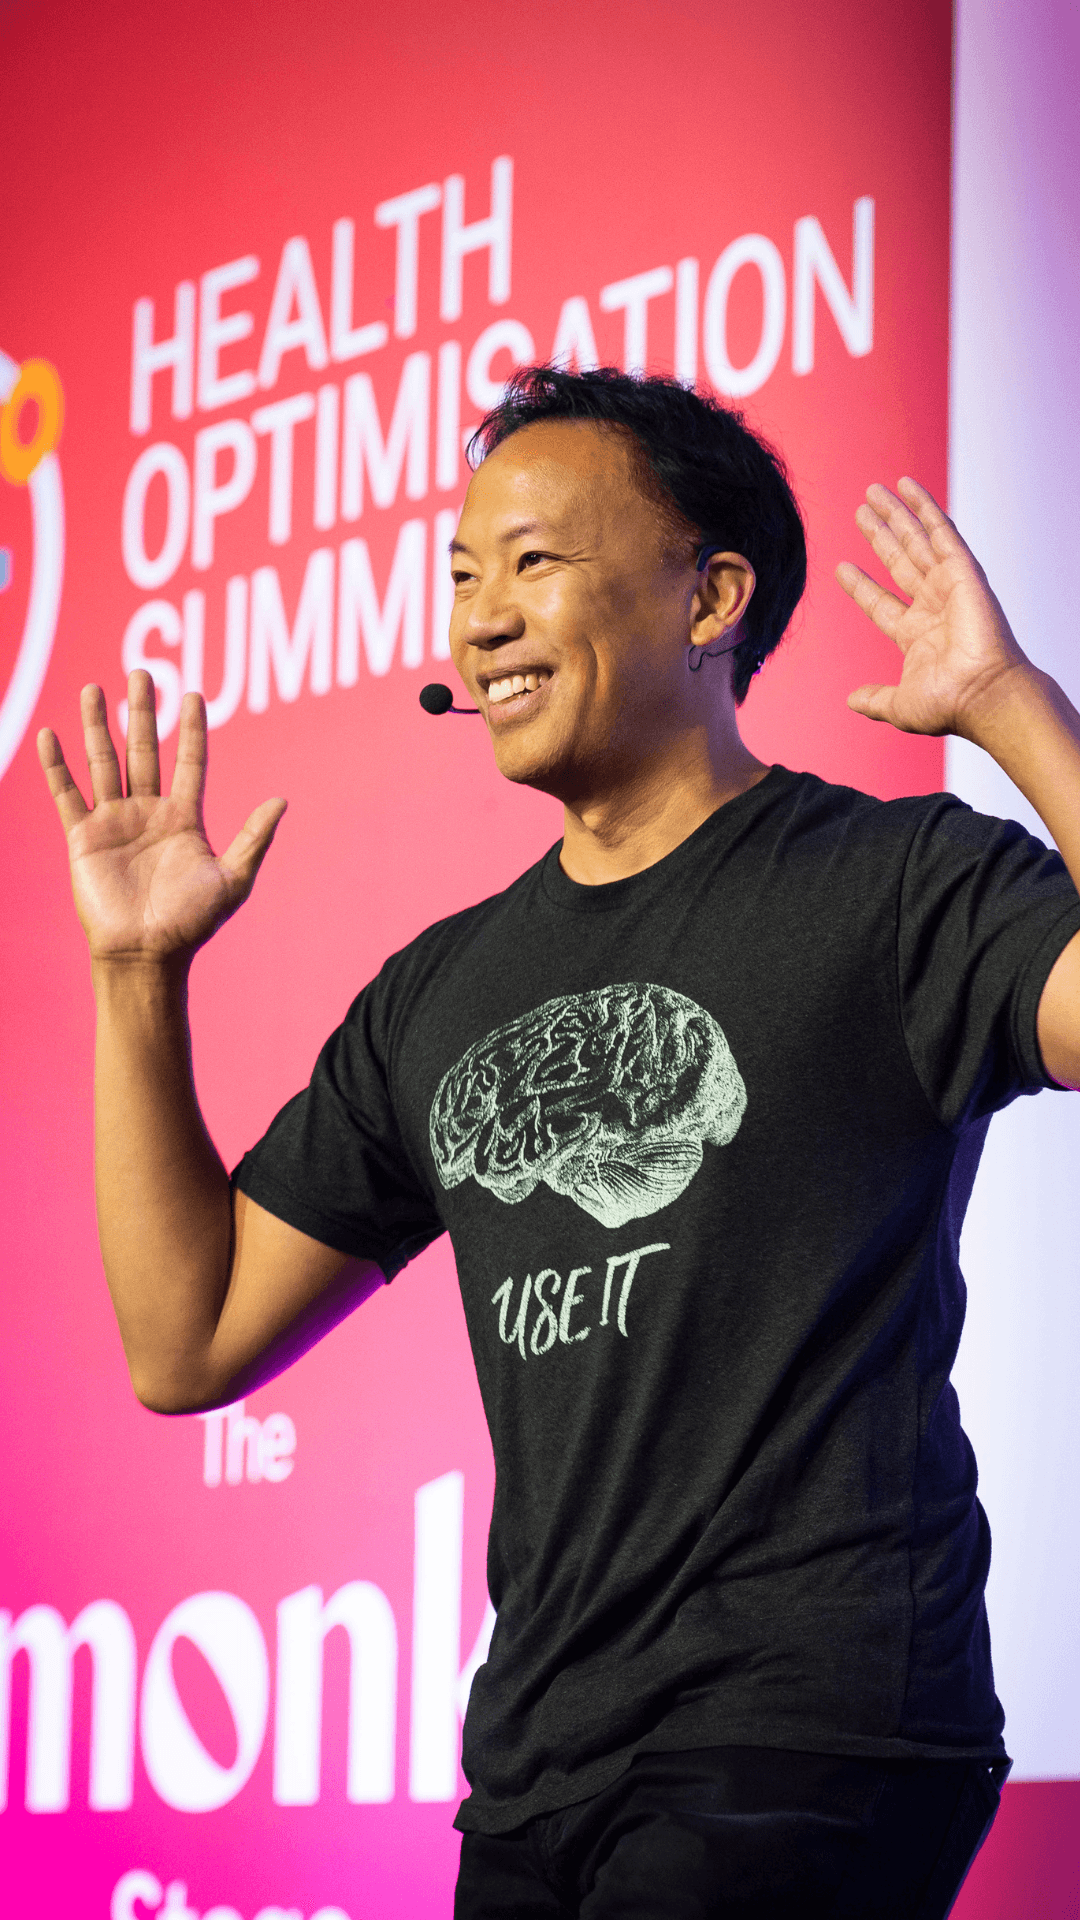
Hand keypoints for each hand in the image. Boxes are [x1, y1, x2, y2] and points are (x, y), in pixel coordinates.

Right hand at [39, 670, 285, 962]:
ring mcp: (114, 821)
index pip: (188, 761)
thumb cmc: (192, 924)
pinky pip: (67, 794)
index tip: (192, 695)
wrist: (146, 955)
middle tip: (142, 673)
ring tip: (94, 688)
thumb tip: (281, 800)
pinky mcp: (83, 837)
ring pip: (103, 762)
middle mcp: (148, 812)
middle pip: (143, 750)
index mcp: (184, 818)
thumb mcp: (233, 880)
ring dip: (98, 725)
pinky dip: (57, 765)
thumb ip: (254, 838)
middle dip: (142, 712)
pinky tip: (51, 734)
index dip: (190, 729)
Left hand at [836, 478, 1028, 738]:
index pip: (881, 603)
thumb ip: (875, 699)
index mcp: (916, 636)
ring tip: (873, 492)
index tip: (841, 567)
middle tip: (859, 512)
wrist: (982, 695)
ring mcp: (948, 587)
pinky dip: (925, 508)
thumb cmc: (948, 704)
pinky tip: (907, 487)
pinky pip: (941, 532)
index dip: (861, 586)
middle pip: (898, 562)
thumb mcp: (899, 705)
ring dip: (897, 515)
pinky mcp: (963, 572)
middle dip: (879, 537)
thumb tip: (852, 700)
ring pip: (916, 541)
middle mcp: (932, 607)